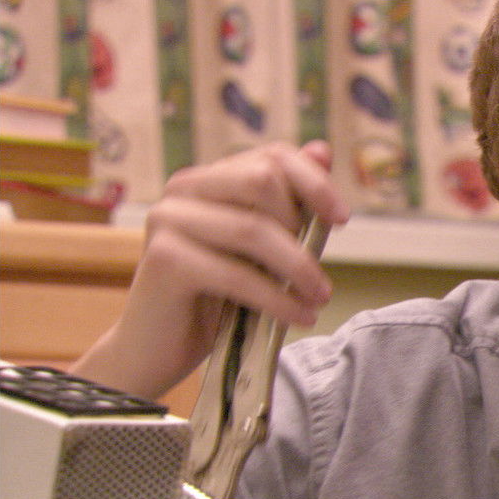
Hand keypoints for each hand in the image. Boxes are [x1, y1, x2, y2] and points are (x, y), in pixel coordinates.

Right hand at [72, 141, 349, 399]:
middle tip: (316, 274)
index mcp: (209, 178)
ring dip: (299, 268)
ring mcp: (168, 219)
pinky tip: (299, 317)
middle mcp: (183, 188)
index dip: (315, 181)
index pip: (272, 155)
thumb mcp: (262, 248)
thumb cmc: (215, 296)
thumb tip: (322, 150)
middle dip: (302, 227)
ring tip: (319, 298)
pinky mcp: (165, 259)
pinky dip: (278, 299)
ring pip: (254, 229)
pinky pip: (238, 274)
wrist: (157, 349)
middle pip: (264, 180)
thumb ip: (290, 204)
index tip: (342, 218)